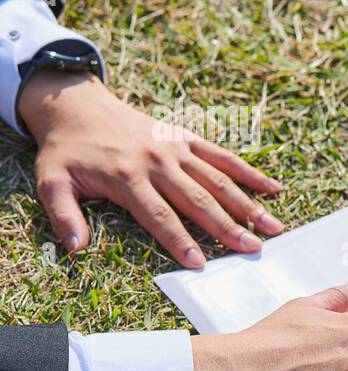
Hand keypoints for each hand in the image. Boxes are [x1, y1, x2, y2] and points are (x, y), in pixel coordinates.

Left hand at [18, 69, 283, 267]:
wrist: (77, 106)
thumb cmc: (66, 151)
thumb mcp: (51, 182)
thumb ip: (63, 215)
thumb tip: (76, 248)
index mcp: (127, 177)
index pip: (159, 216)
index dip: (180, 241)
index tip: (200, 264)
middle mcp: (158, 163)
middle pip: (199, 201)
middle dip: (227, 228)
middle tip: (252, 250)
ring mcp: (176, 149)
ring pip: (218, 181)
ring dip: (247, 205)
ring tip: (272, 227)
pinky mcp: (186, 139)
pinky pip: (223, 156)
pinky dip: (249, 172)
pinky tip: (273, 188)